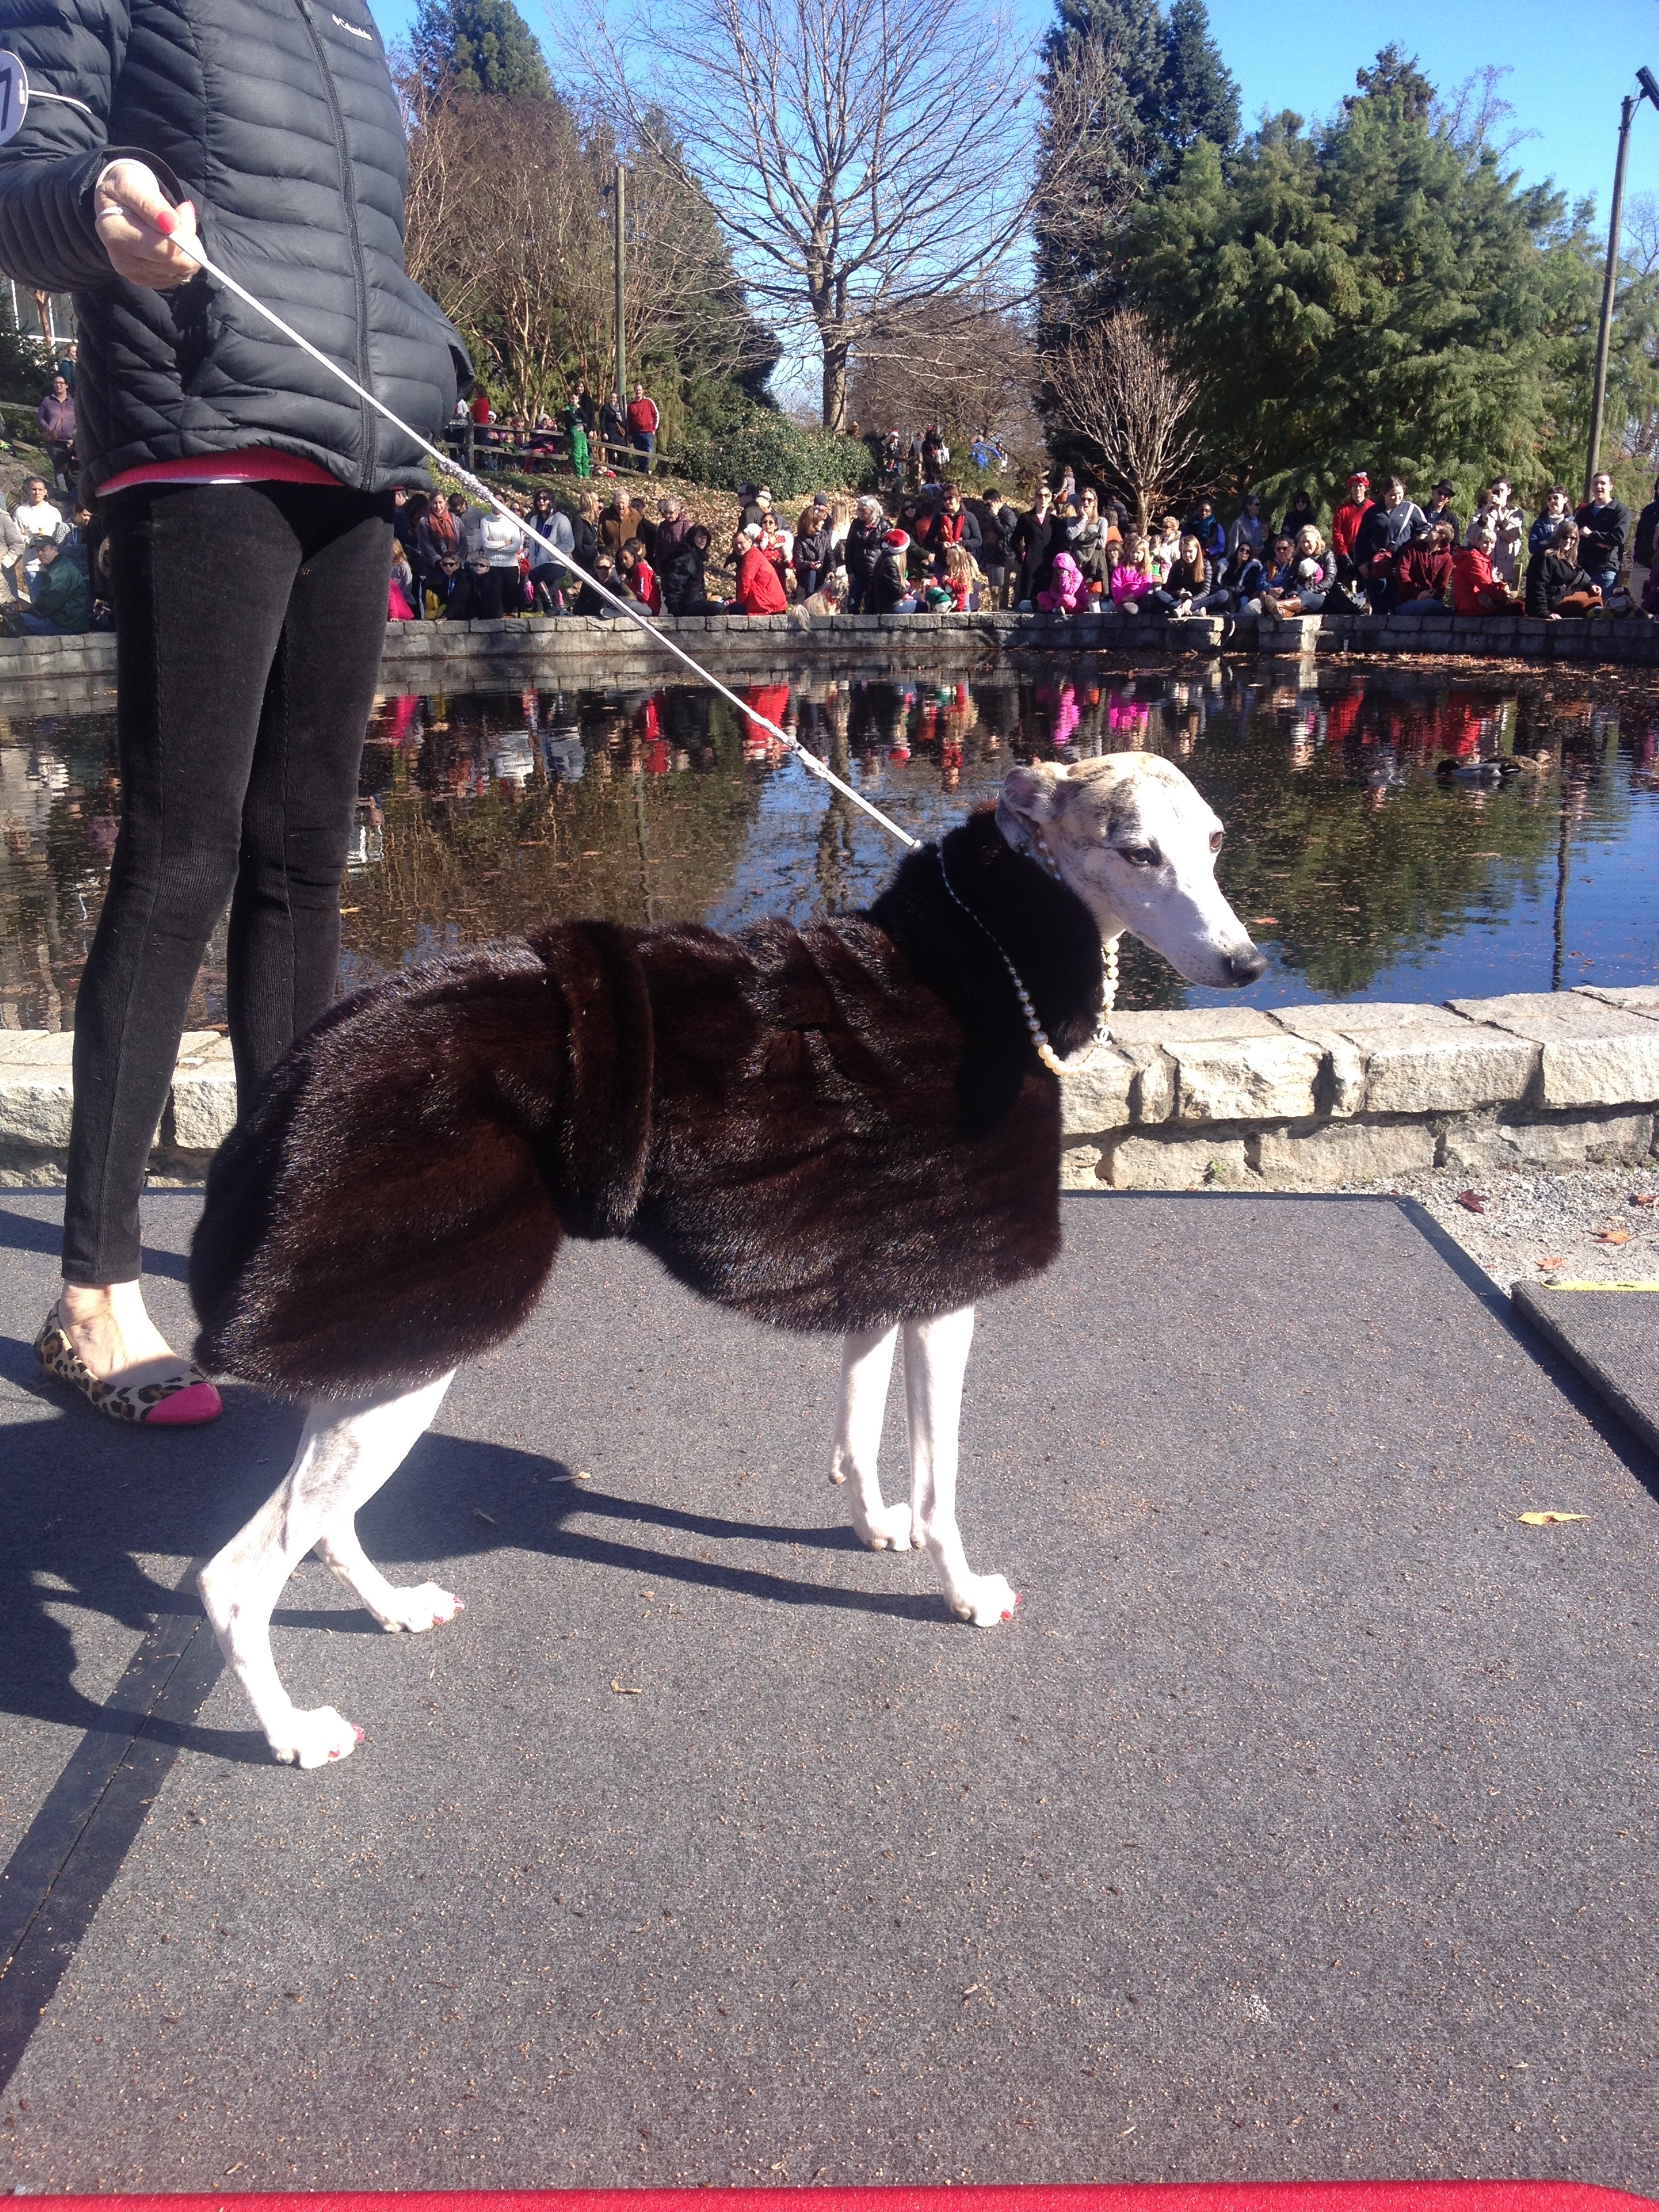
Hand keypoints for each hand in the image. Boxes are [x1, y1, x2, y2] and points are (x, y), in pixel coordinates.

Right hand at [93, 160, 199, 287]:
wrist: (117, 200)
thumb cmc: (125, 187)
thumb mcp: (132, 183)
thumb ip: (151, 204)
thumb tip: (171, 224)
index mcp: (115, 235)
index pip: (164, 248)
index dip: (185, 230)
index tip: (184, 207)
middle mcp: (123, 261)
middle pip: (177, 264)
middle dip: (189, 239)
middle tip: (182, 217)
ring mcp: (136, 275)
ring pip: (183, 271)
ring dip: (188, 248)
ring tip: (174, 227)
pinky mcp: (149, 281)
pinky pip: (181, 275)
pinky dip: (183, 257)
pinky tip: (171, 241)